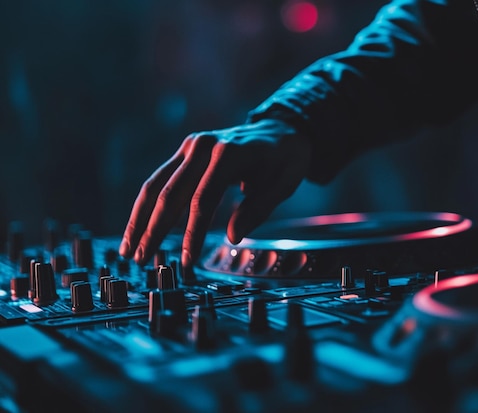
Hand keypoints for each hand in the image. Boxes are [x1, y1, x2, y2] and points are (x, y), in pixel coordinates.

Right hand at [118, 119, 310, 267]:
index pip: (203, 199)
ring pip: (155, 185)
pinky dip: (146, 206)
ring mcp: (191, 146)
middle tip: (142, 260)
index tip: (186, 260)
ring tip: (129, 250)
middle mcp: (204, 146)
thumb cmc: (285, 159)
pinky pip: (160, 180)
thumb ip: (259, 208)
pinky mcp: (185, 152)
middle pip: (170, 192)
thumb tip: (233, 237)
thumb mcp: (284, 183)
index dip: (192, 233)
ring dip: (139, 219)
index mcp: (229, 153)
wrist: (279, 129)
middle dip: (154, 229)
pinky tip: (138, 229)